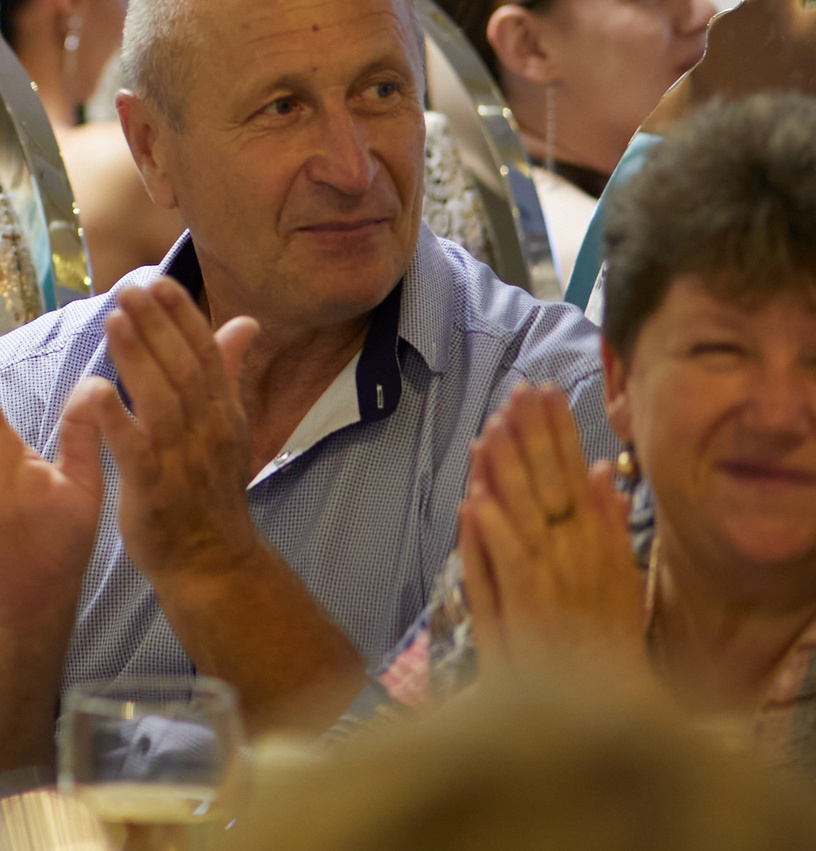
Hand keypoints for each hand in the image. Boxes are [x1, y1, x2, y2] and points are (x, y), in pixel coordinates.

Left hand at [68, 279, 263, 588]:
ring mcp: (181, 460)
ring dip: (138, 358)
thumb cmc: (209, 487)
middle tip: (129, 289)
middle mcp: (208, 431)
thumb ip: (229, 372)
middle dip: (158, 325)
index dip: (184, 316)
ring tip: (113, 320)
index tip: (159, 281)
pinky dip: (116, 419)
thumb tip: (246, 322)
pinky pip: (134, 449)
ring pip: (162, 401)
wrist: (210, 560)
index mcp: (224, 414)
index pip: (207, 354)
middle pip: (184, 369)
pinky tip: (95, 391)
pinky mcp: (153, 488)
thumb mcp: (228, 426)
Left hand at [459, 385, 643, 672]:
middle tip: (518, 389)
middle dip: (534, 434)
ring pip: (526, 513)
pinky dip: (493, 532)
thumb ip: (609, 524)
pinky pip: (508, 563)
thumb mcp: (619, 579)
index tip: (543, 390)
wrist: (609, 704)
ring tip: (492, 426)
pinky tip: (475, 499)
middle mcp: (577, 553)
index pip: (575, 473)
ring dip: (509, 470)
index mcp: (598, 542)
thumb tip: (602, 471)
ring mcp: (553, 579)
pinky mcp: (530, 609)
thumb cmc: (604, 641)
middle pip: (552, 483)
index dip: (558, 431)